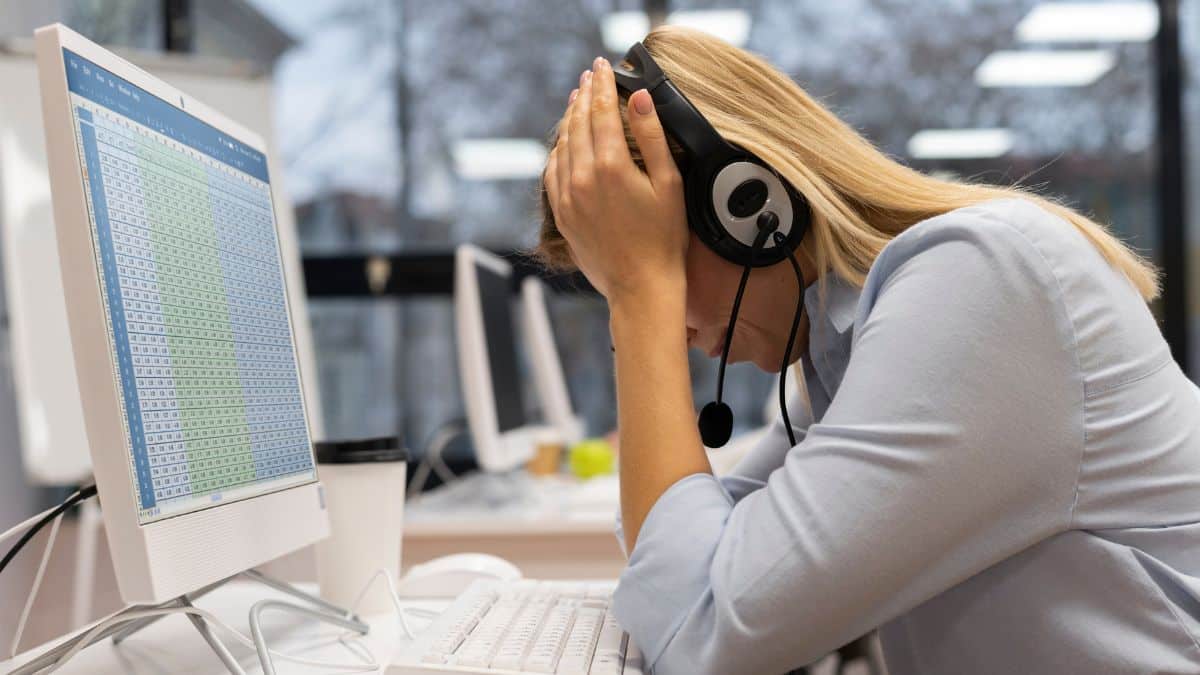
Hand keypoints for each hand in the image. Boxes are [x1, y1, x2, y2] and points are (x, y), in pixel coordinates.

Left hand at [544, 57, 687, 305]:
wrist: (641, 287)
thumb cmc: (663, 239)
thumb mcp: (669, 184)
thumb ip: (652, 138)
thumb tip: (639, 99)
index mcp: (611, 167)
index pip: (601, 112)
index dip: (602, 85)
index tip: (602, 66)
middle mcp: (582, 178)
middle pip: (578, 123)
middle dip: (583, 95)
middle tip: (588, 76)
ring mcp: (567, 197)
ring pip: (562, 145)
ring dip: (569, 119)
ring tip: (576, 101)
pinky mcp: (562, 214)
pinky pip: (552, 172)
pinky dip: (558, 150)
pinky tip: (564, 143)